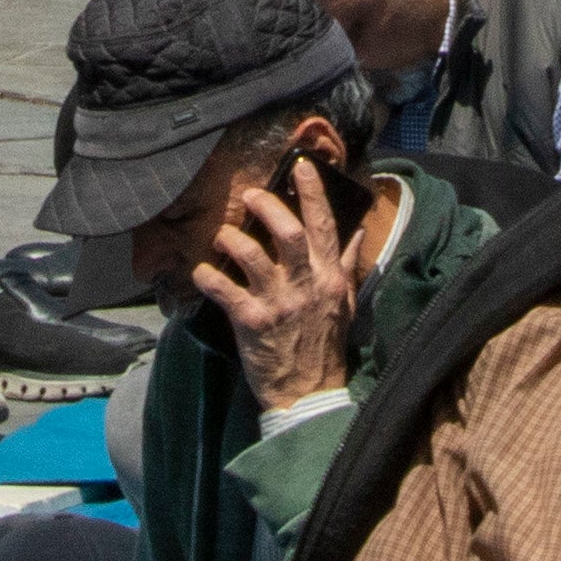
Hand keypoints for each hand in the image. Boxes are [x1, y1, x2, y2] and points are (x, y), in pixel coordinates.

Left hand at [202, 152, 364, 409]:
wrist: (308, 393)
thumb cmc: (325, 344)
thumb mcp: (345, 302)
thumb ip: (347, 263)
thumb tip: (358, 229)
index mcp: (329, 276)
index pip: (324, 225)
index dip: (311, 193)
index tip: (300, 167)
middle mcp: (305, 285)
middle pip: (287, 232)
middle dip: (266, 206)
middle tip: (249, 195)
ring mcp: (278, 303)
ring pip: (252, 255)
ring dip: (232, 238)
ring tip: (222, 235)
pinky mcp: (252, 322)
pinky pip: (224, 290)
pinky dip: (209, 276)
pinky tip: (202, 270)